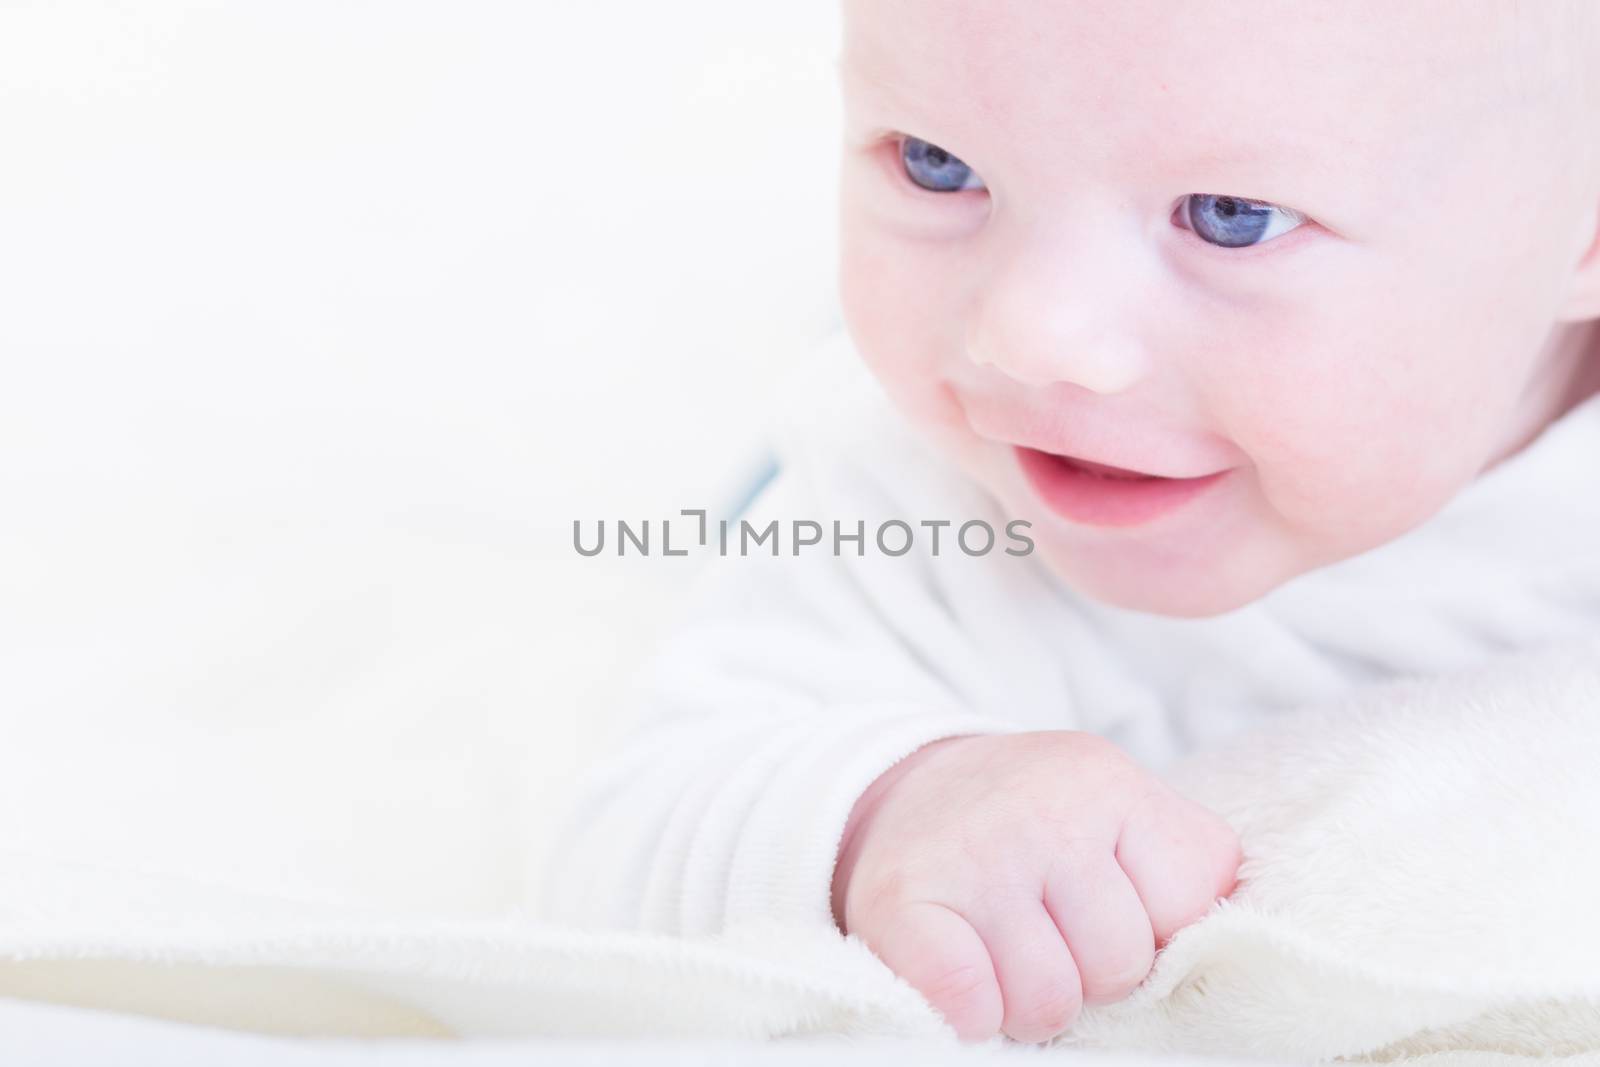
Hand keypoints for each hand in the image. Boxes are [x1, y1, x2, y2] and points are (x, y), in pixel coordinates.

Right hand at [831, 731, 1241, 1043]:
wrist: (904, 789)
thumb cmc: (1032, 825)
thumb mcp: (1115, 809)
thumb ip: (1176, 871)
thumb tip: (1222, 964)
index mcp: (1107, 781)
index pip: (1191, 906)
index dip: (1153, 928)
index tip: (1106, 902)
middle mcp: (1040, 810)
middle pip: (1119, 967)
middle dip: (1087, 973)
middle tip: (1047, 934)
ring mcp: (971, 856)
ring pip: (1048, 1002)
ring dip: (1026, 1003)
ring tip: (1002, 953)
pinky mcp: (901, 902)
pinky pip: (968, 1004)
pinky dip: (971, 1016)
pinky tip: (964, 978)